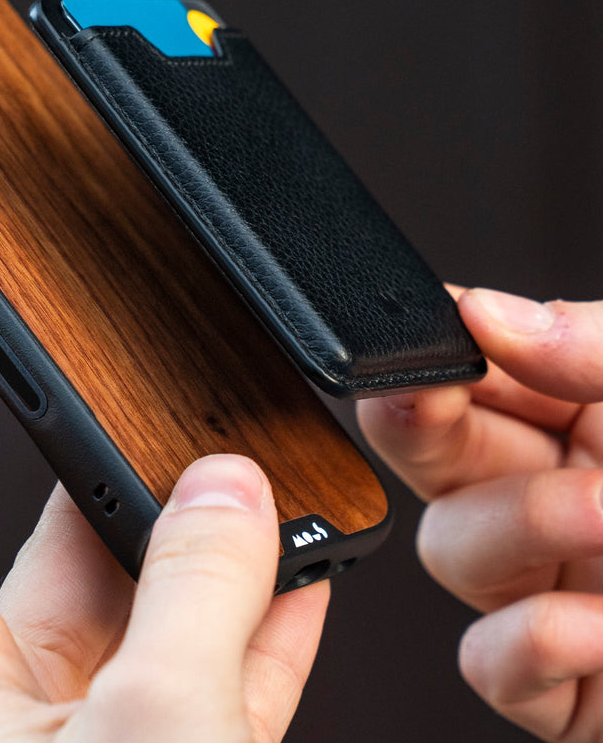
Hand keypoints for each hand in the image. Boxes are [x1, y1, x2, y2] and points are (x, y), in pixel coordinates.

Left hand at [0, 290, 329, 742]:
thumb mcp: (149, 733)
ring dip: (209, 546)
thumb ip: (194, 600)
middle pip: (59, 534)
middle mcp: (2, 701)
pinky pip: (210, 672)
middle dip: (122, 459)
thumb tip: (230, 491)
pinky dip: (258, 624)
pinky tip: (301, 576)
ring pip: (147, 604)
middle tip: (162, 391)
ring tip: (258, 481)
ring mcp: (86, 736)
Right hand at [358, 287, 602, 741]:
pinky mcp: (565, 688)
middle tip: (437, 401)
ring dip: (509, 528)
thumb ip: (593, 346)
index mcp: (589, 416)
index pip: (471, 368)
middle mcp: (560, 498)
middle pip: (431, 452)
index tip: (417, 338)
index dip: (430, 350)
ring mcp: (555, 590)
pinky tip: (595, 625)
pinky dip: (527, 644)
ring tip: (595, 515)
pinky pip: (489, 663)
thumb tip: (487, 312)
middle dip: (426, 425)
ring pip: (447, 551)